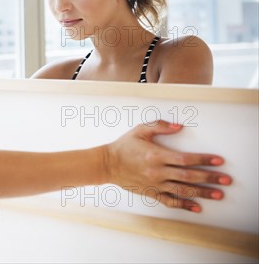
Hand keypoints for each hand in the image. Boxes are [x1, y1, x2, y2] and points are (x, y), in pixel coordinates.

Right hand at [105, 120, 230, 211]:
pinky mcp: (151, 192)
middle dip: (210, 178)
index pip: (185, 159)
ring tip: (217, 194)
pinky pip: (170, 201)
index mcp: (156, 155)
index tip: (218, 160)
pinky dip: (184, 205)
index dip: (203, 160)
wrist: (107, 164)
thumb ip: (160, 126)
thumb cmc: (123, 146)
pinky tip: (196, 207)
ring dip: (202, 193)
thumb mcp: (140, 130)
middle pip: (189, 176)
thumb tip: (179, 127)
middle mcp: (158, 171)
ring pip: (183, 190)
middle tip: (225, 180)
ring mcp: (155, 184)